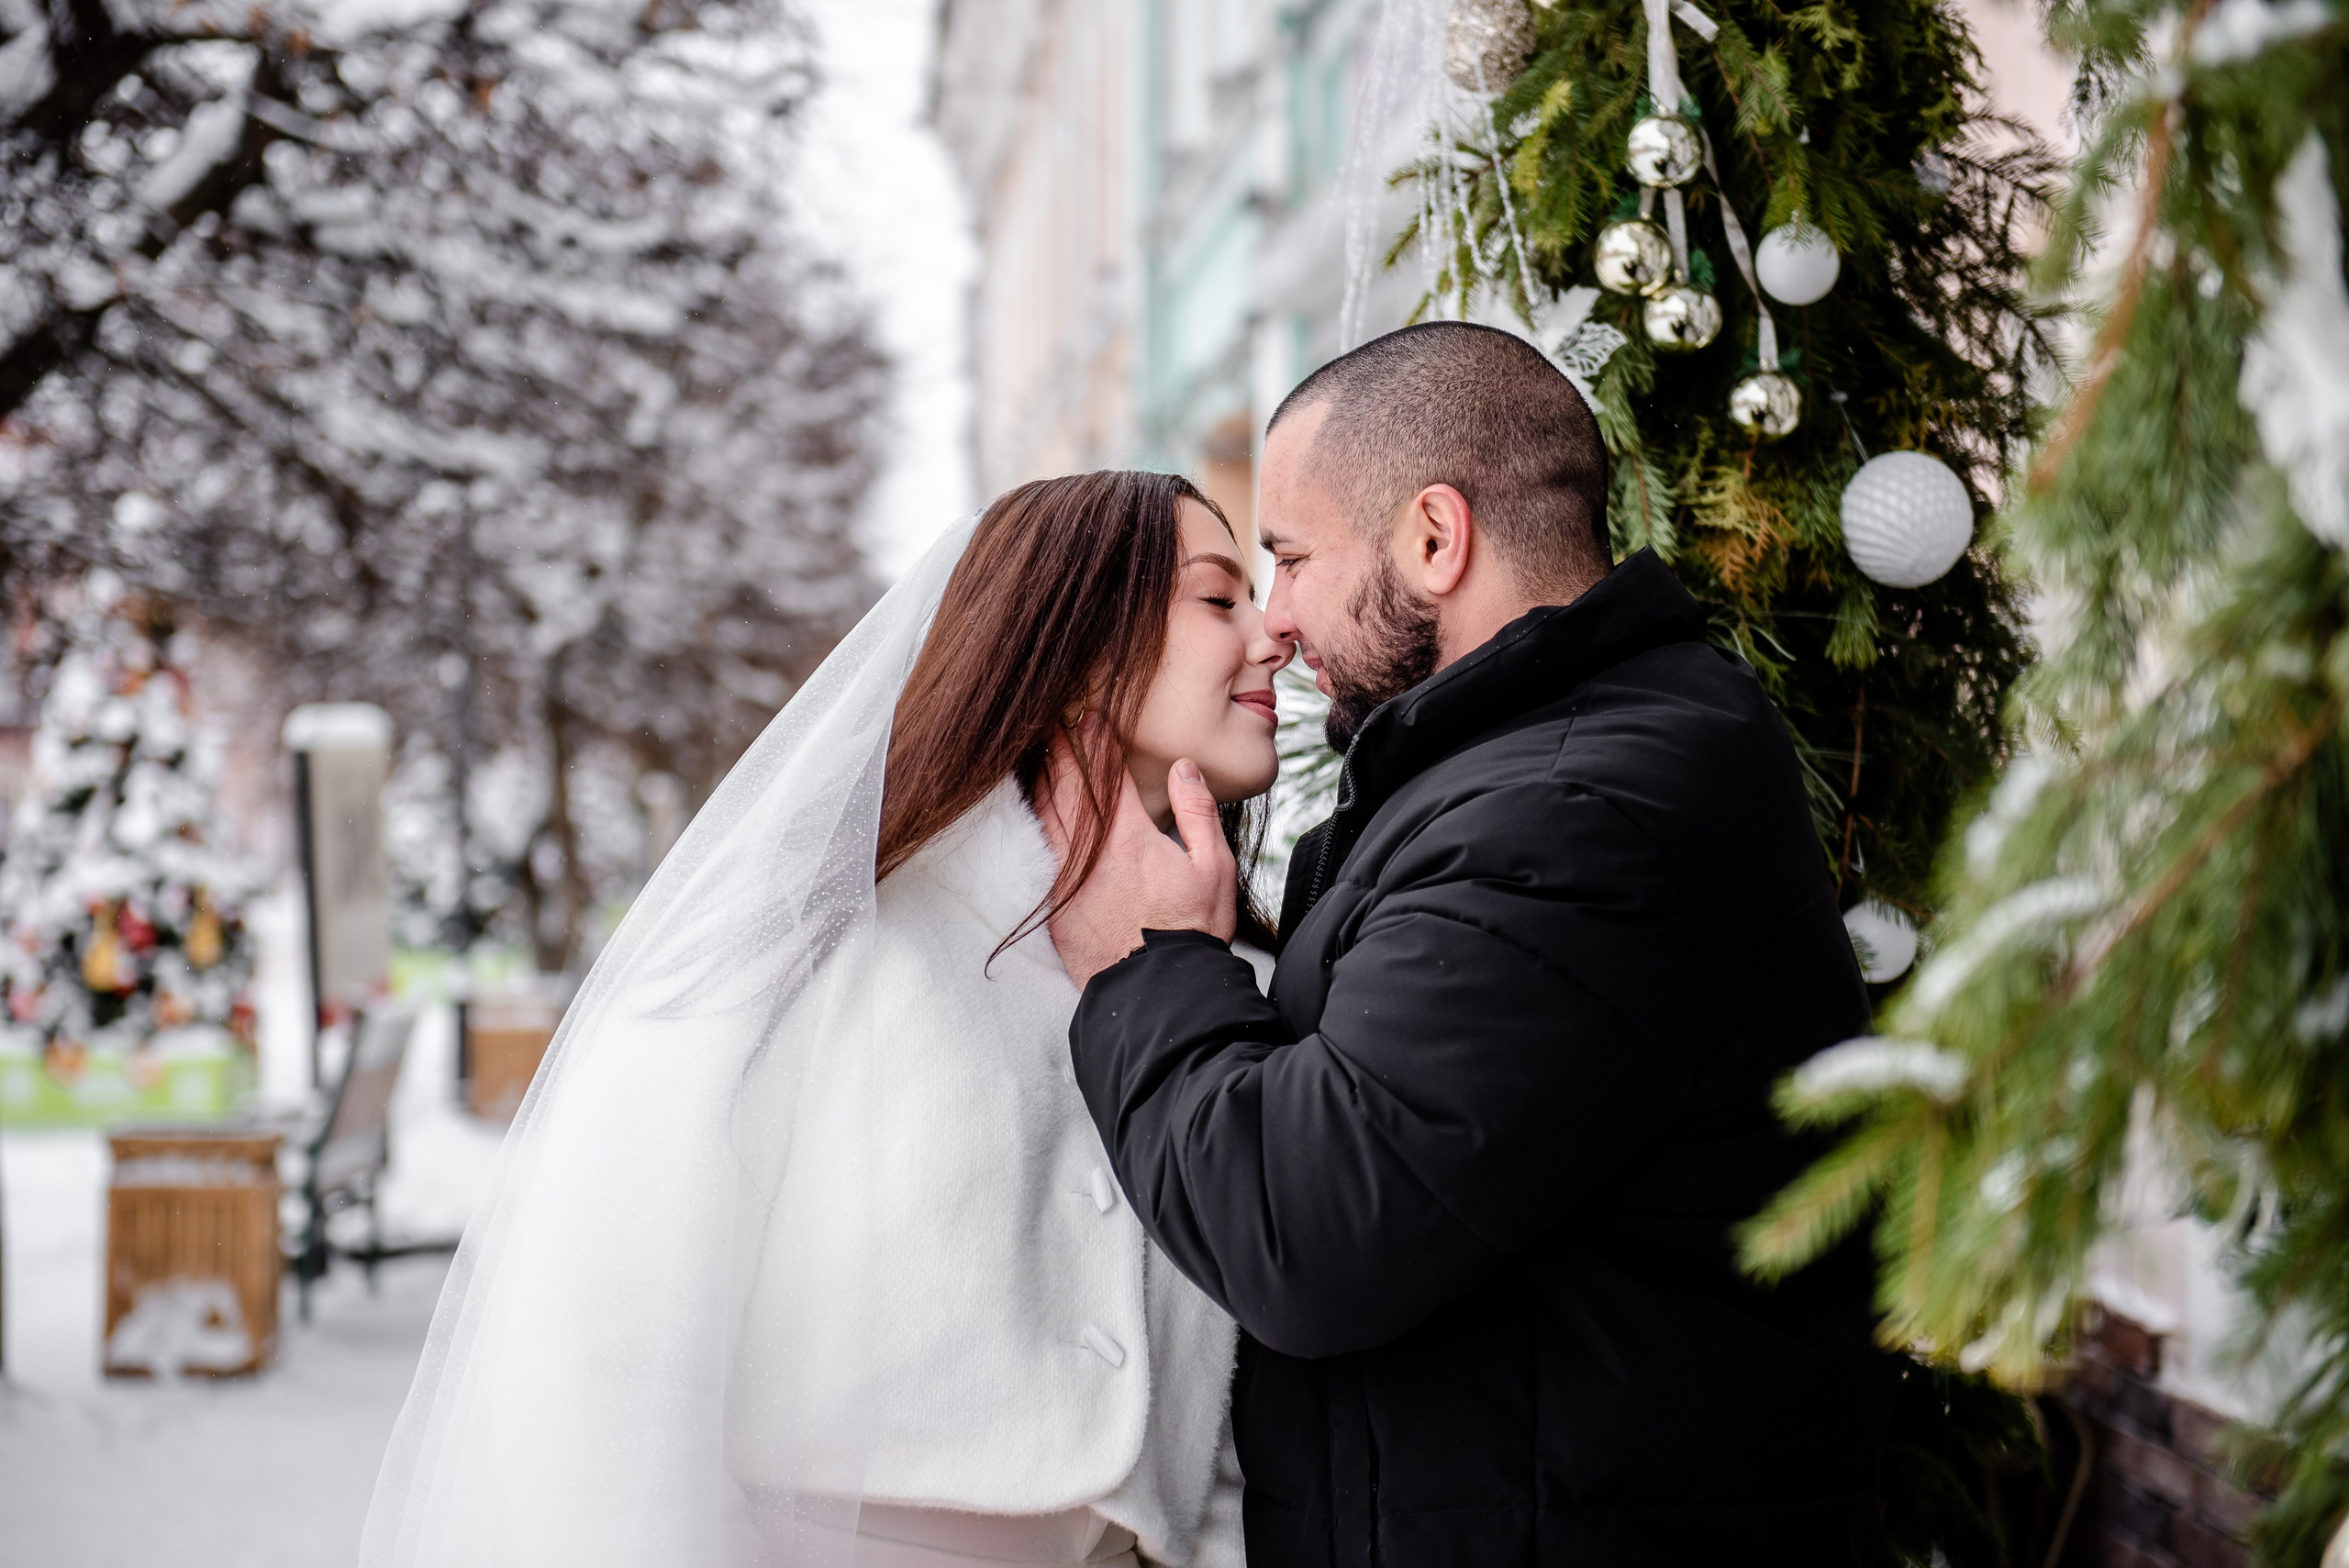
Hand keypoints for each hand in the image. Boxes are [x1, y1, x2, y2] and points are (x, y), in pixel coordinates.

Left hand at [1038, 728, 1235, 989]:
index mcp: (1131, 838)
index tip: (1088, 718)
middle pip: (1066, 790)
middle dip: (1058, 752)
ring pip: (1044, 817)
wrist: (1157, 991)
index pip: (1108, 777)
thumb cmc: (1191, 932)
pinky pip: (1038, 852)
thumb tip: (1183, 767)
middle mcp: (1091, 853)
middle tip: (1047, 723)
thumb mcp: (1214, 867)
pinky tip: (1030, 811)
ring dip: (1038, 781)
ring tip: (1032, 755)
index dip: (1096, 743)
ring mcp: (1067, 880)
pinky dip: (1033, 823)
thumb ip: (1197, 812)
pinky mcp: (1054, 906)